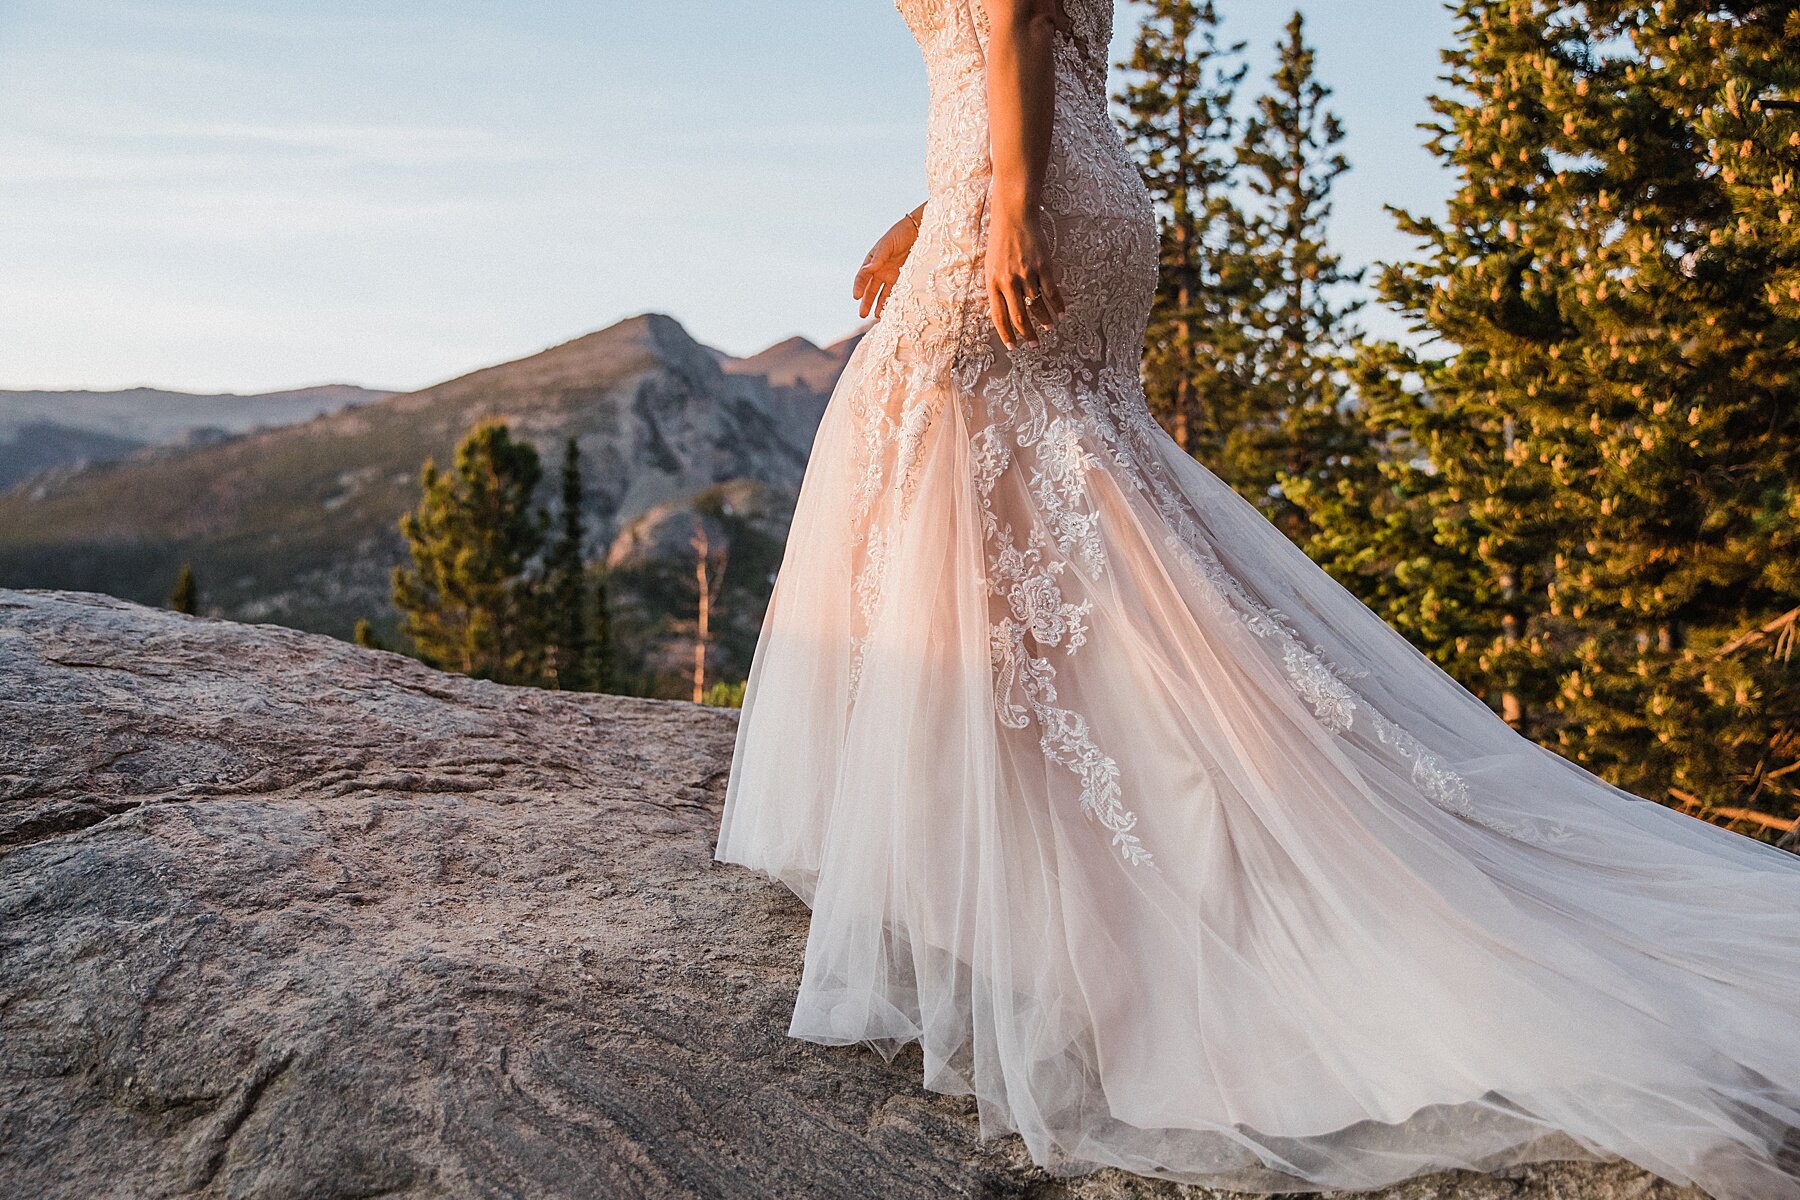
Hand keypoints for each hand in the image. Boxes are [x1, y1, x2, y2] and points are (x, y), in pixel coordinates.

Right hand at [853, 210, 921, 319]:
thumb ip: (878, 258)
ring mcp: (890, 275)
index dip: (858, 286)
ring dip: (878, 305)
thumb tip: (866, 270)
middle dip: (866, 301)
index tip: (856, 297)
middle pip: (870, 289)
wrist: (919, 231)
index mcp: (872, 260)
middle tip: (862, 314)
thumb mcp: (887, 244)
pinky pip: (894, 293)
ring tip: (875, 317)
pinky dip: (891, 302)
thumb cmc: (900, 234)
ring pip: (881, 293)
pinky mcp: (902, 279)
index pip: (862, 276)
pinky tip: (889, 311)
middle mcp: (879, 270)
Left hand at [985, 203, 1064, 349]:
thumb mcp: (990, 266)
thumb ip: (996, 288)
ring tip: (1048, 328)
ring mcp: (1027, 274)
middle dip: (1027, 334)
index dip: (1007, 334)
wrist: (1014, 215)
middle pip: (1019, 316)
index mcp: (992, 282)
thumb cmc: (1000, 242)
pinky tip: (1060, 314)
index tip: (1013, 346)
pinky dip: (1057, 305)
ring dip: (1044, 320)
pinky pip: (1052, 292)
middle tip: (1033, 345)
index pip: (999, 317)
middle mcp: (1009, 281)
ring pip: (1037, 305)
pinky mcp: (1043, 266)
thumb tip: (1003, 313)